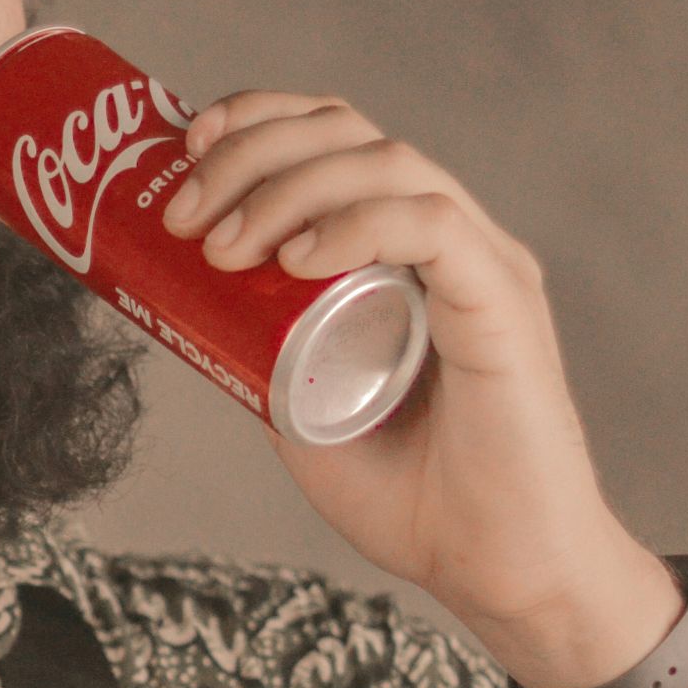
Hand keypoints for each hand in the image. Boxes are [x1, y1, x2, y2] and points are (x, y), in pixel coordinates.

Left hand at [162, 90, 683, 687]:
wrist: (492, 569)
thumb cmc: (411, 493)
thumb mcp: (299, 402)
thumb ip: (260, 348)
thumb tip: (183, 305)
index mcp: (402, 240)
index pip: (332, 133)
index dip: (257, 118)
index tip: (187, 142)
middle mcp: (447, 233)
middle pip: (347, 131)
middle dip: (250, 151)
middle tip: (183, 214)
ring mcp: (481, 262)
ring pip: (386, 162)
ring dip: (285, 187)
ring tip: (223, 247)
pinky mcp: (504, 304)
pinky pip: (433, 226)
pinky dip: (354, 224)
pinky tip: (298, 256)